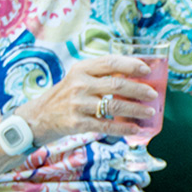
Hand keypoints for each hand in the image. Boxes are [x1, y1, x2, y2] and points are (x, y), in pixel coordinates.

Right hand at [16, 56, 157, 142]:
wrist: (38, 117)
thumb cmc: (65, 96)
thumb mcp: (77, 78)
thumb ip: (100, 75)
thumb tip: (134, 76)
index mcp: (81, 69)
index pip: (110, 62)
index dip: (131, 65)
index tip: (147, 69)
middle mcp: (79, 84)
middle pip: (116, 84)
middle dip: (139, 89)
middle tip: (153, 94)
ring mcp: (78, 104)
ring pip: (113, 105)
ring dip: (135, 109)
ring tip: (149, 111)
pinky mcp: (77, 123)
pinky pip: (106, 125)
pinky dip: (123, 128)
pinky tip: (135, 129)